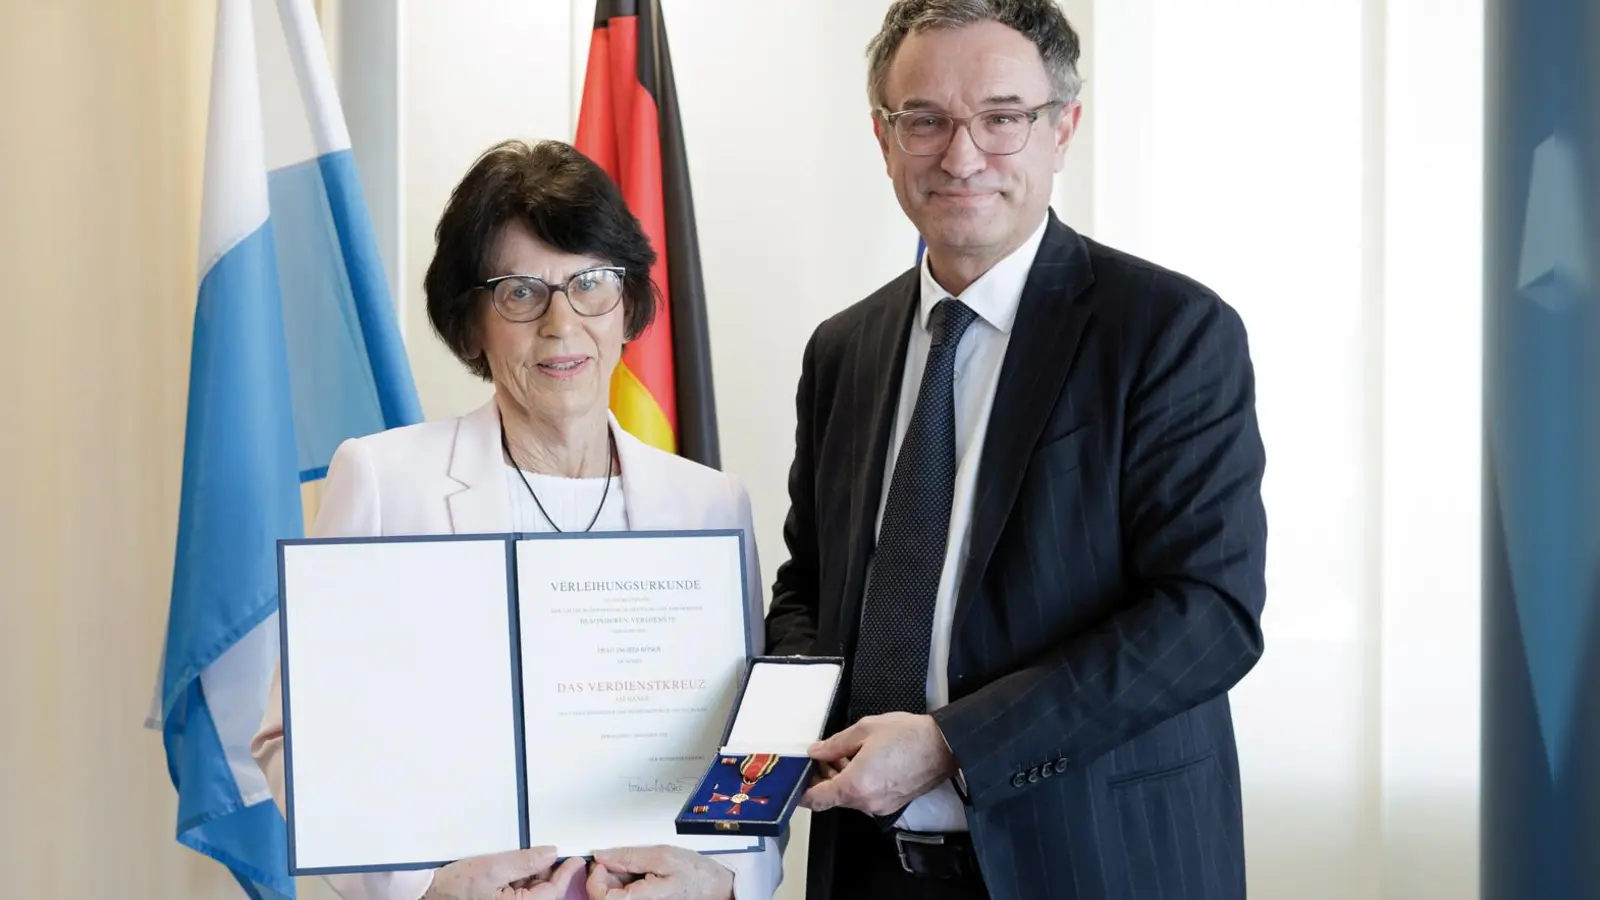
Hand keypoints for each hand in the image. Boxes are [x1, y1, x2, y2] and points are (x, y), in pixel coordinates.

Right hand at [423, 847, 585, 899]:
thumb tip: (550, 854)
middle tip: (551, 851)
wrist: (429, 890)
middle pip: (543, 891)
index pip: (552, 892)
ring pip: (532, 888)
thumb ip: (524, 862)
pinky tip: (515, 864)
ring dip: (533, 872)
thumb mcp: (493, 868)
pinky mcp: (500, 899)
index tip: (576, 859)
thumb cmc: (454, 886)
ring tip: (525, 857)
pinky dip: (521, 875)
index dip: (566, 874)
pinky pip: (519, 889)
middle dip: (548, 871)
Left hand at [585, 845, 733, 899]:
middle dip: (606, 873)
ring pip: (613, 891)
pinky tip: (639, 868)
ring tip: (636, 862)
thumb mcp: (663, 856)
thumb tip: (602, 855)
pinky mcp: (643, 899)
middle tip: (619, 856)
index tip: (604, 862)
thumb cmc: (695, 874)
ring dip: (616, 875)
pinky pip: (625, 891)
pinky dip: (626, 877)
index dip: (596, 879)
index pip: (600, 897)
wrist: (716, 886)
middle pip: (605, 894)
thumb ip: (630, 856)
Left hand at [801, 712, 957, 815]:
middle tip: (820, 756)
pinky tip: (860, 762)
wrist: (944, 747)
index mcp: (855, 785)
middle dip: (822, 778)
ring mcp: (880, 806)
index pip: (816, 799)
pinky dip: (857, 783)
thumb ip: (835, 744)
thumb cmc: (909, 736)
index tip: (795, 781)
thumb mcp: (865, 730)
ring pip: (849, 797)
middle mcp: (866, 802)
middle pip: (832, 797)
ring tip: (842, 753)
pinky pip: (865, 797)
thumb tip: (816, 751)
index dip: (801, 792)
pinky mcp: (892, 804)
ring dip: (840, 779)